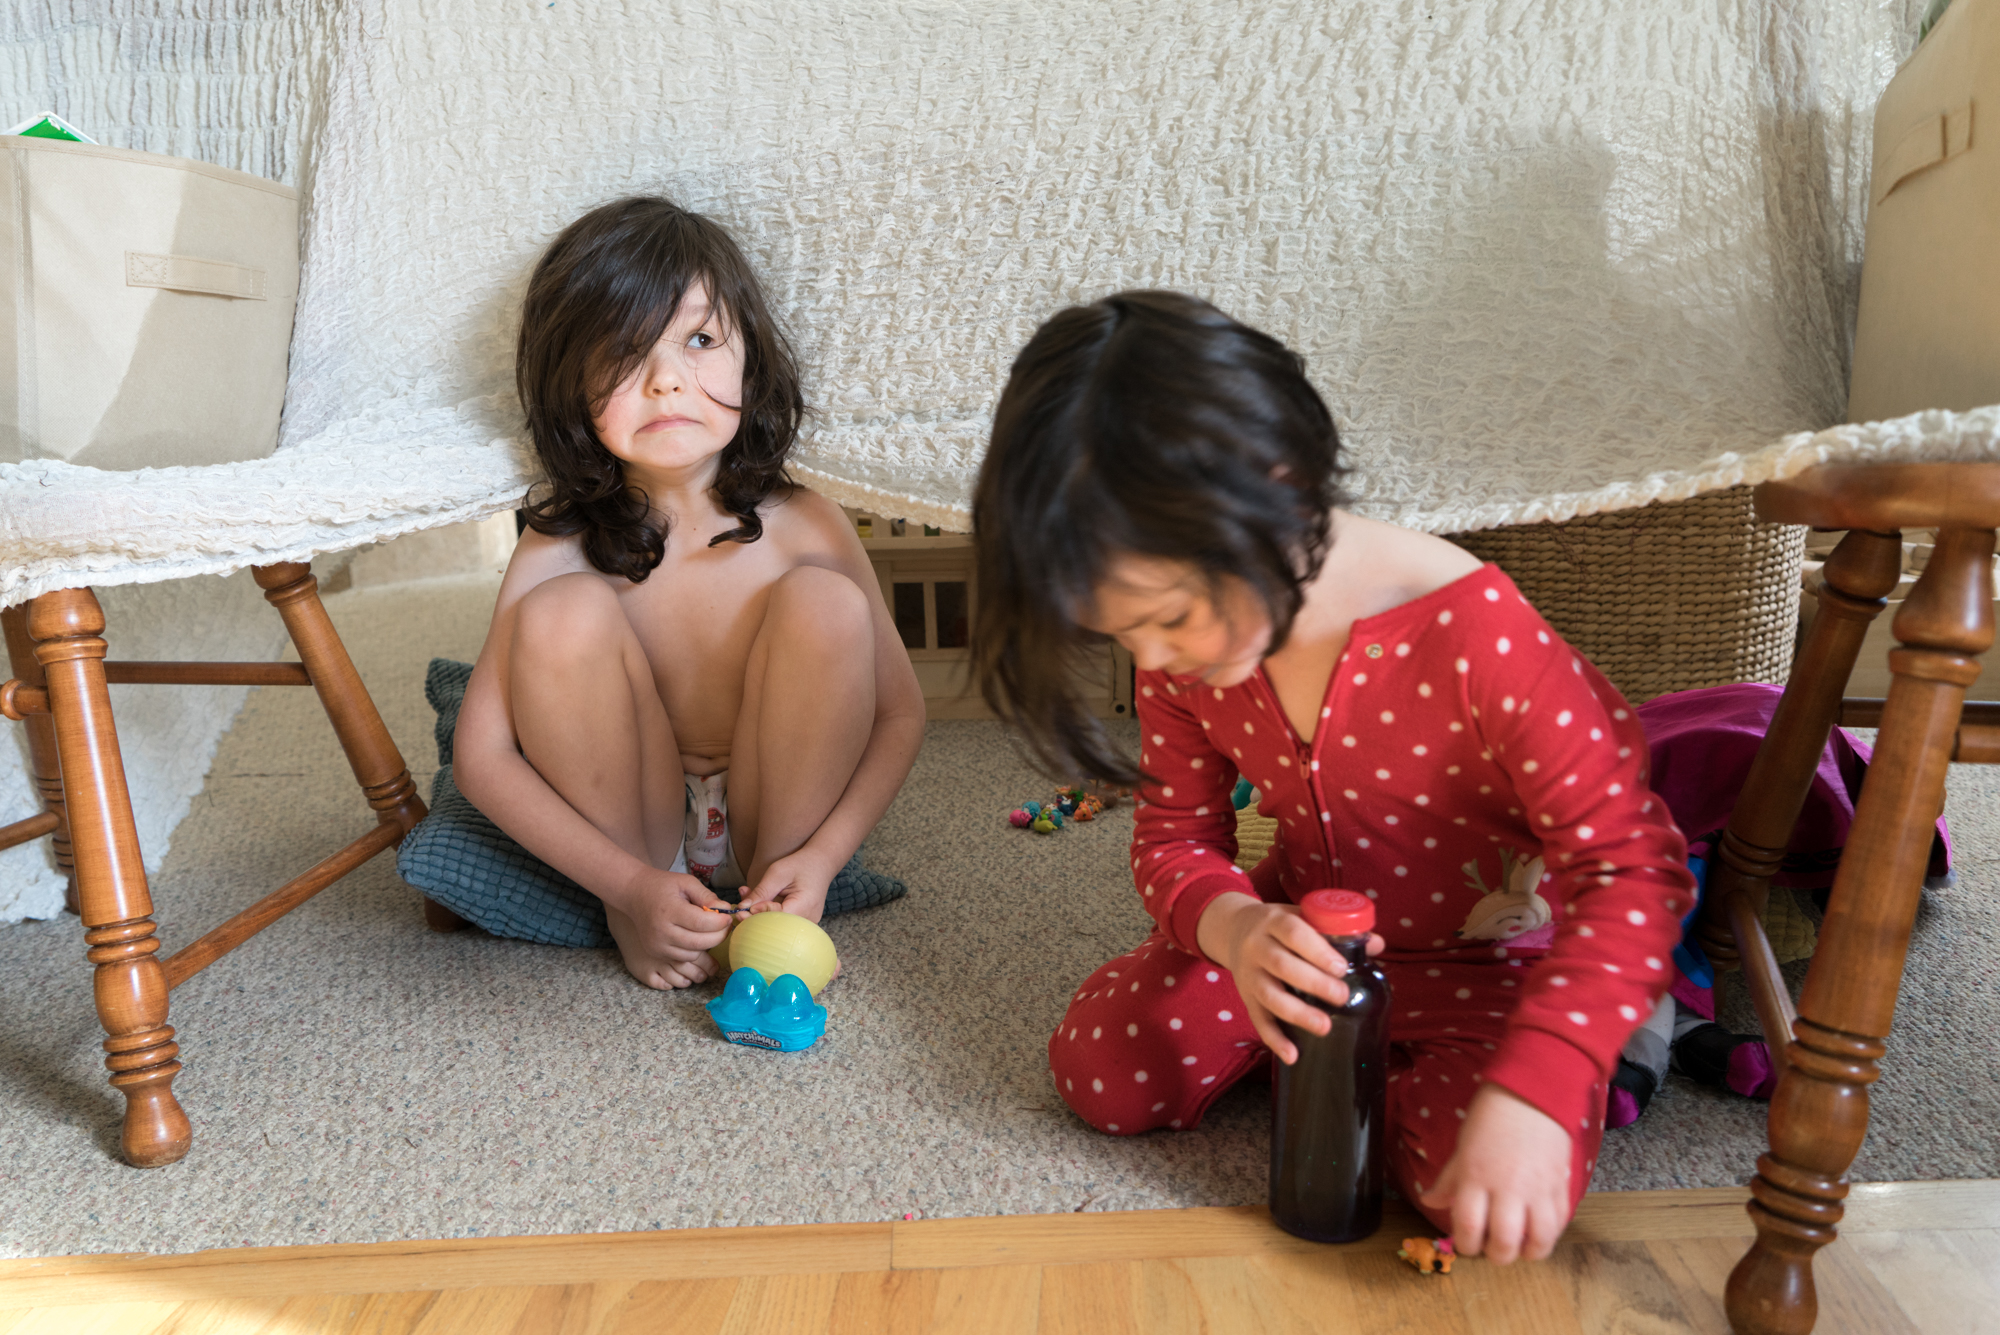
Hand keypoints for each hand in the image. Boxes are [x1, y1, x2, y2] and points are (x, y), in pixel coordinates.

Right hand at [604, 866, 733, 989]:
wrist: (634, 893)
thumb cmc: (662, 885)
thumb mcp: (686, 882)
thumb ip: (706, 896)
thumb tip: (725, 910)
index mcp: (669, 911)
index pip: (701, 923)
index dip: (720, 921)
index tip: (728, 915)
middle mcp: (661, 931)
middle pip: (699, 942)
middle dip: (719, 936)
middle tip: (725, 926)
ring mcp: (657, 945)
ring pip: (693, 954)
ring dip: (708, 945)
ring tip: (712, 931)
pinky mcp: (656, 952)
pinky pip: (683, 959)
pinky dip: (695, 951)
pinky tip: (698, 939)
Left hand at [736, 846, 834, 921]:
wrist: (820, 863)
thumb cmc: (800, 865)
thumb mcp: (777, 873)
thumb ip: (761, 891)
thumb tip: (743, 908)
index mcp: (803, 906)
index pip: (775, 919)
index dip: (756, 915)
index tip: (742, 909)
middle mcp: (808, 920)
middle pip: (776, 928)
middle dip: (754, 919)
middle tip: (739, 910)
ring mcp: (807, 924)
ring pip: (778, 927)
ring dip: (760, 917)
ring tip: (747, 901)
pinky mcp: (803, 924)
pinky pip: (783, 924)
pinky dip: (768, 916)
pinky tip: (758, 905)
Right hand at [1193, 893, 1385, 1064]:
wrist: (1233, 930)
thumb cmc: (1279, 926)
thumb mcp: (1301, 917)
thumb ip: (1336, 930)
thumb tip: (1377, 944)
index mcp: (1273, 922)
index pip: (1293, 932)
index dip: (1317, 950)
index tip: (1341, 967)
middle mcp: (1256, 947)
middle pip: (1282, 965)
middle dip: (1314, 982)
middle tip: (1342, 996)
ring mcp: (1249, 974)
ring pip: (1270, 995)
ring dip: (1297, 1013)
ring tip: (1325, 1027)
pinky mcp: (1245, 997)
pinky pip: (1258, 1020)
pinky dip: (1274, 1039)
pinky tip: (1292, 1055)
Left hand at [1419, 1083, 1574, 1263]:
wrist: (1531, 1094)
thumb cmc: (1490, 1117)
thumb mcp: (1463, 1148)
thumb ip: (1449, 1180)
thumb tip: (1430, 1200)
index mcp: (1475, 1177)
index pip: (1468, 1227)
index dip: (1466, 1245)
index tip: (1466, 1245)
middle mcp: (1507, 1188)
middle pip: (1504, 1242)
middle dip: (1496, 1255)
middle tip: (1492, 1248)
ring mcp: (1538, 1189)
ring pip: (1539, 1241)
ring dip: (1528, 1252)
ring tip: (1520, 1246)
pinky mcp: (1561, 1186)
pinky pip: (1560, 1223)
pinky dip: (1550, 1234)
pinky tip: (1540, 1229)